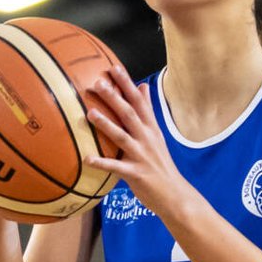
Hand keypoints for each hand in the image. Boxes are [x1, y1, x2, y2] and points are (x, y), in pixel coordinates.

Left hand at [85, 66, 187, 220]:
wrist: (174, 194)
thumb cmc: (160, 163)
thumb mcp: (156, 134)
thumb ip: (147, 111)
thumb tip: (143, 86)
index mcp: (151, 128)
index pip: (139, 101)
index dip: (126, 84)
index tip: (113, 67)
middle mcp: (147, 138)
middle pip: (130, 114)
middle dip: (115, 98)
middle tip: (99, 83)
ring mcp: (142, 155)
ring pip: (122, 137)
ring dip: (106, 125)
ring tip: (90, 113)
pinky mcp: (136, 174)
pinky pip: (116, 168)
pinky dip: (102, 163)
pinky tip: (87, 159)